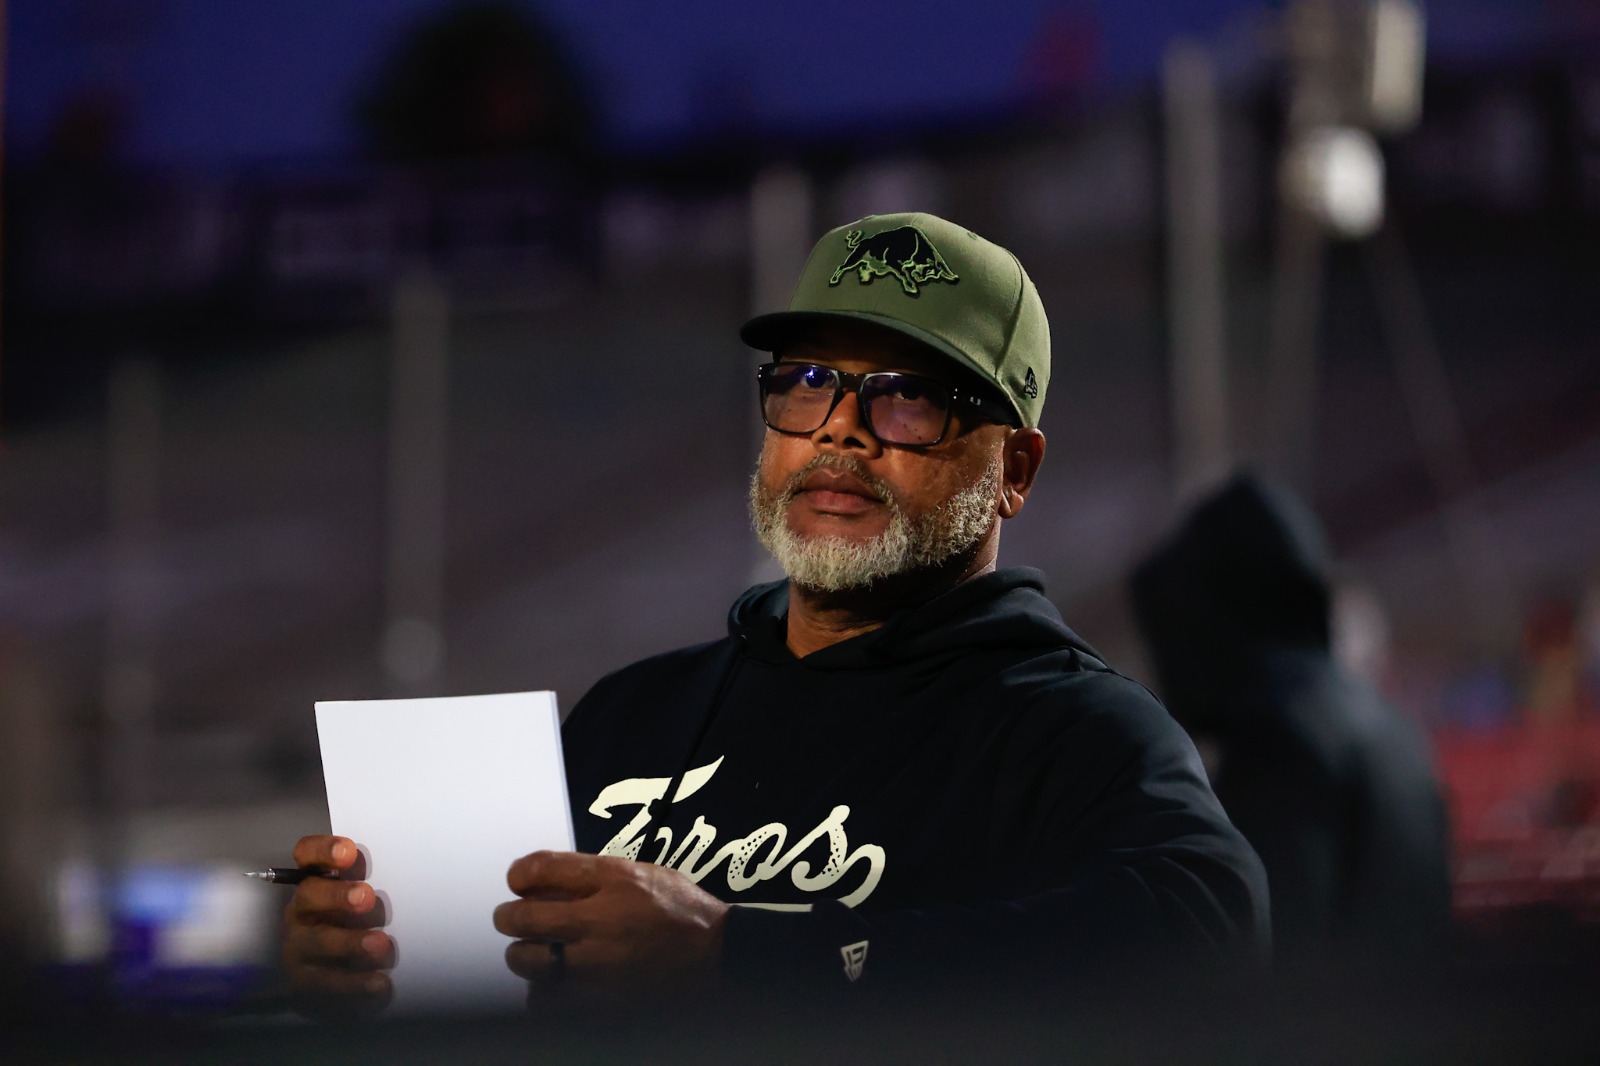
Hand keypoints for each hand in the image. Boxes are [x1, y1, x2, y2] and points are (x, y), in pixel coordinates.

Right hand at [281, 835, 394, 1017]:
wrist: (330, 970)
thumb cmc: (356, 918)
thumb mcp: (360, 894)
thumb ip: (371, 879)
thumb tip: (415, 862)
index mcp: (315, 879)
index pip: (307, 854)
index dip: (322, 850)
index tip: (348, 852)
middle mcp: (301, 910)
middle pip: (309, 895)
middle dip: (337, 896)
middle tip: (366, 897)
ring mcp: (298, 945)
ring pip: (317, 941)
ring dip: (349, 942)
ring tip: (381, 944)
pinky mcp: (304, 979)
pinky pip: (327, 981)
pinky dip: (355, 982)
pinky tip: (380, 982)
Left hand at [494, 851, 728, 997]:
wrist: (719, 956)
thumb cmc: (684, 913)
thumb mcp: (646, 873)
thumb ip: (597, 874)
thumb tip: (546, 879)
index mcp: (616, 880)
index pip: (544, 868)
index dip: (519, 873)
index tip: (518, 880)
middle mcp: (604, 920)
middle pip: (525, 917)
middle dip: (508, 916)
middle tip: (509, 918)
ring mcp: (601, 963)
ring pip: (529, 961)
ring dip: (523, 955)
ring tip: (529, 953)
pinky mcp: (602, 999)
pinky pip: (547, 1000)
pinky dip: (542, 992)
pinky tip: (551, 984)